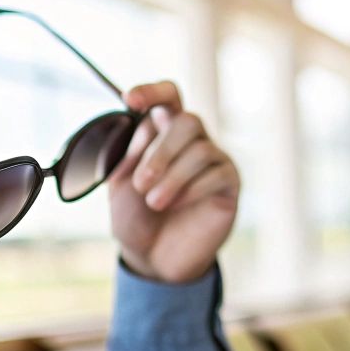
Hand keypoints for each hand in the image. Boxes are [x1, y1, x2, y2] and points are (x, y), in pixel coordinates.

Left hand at [105, 81, 239, 283]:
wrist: (153, 259)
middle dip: (161, 152)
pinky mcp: (229, 183)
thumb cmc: (136, 218)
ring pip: (200, 149)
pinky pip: (217, 173)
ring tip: (154, 202)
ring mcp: (214, 160)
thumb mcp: (120, 182)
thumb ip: (129, 150)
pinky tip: (177, 206)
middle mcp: (192, 140)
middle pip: (187, 121)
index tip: (131, 99)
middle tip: (142, 183)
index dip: (152, 91)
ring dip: (172, 177)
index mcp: (163, 132)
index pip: (168, 96)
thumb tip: (143, 122)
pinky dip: (192, 189)